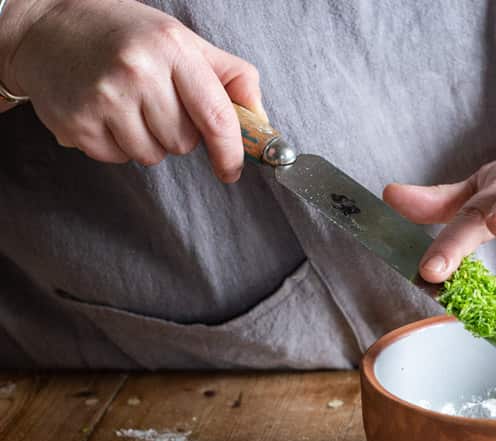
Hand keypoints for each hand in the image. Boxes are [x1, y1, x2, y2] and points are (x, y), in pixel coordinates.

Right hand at [1, 0, 264, 181]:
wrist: (46, 27)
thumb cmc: (124, 36)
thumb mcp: (181, 41)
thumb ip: (230, 78)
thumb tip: (262, 124)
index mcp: (172, 48)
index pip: (216, 118)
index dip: (230, 152)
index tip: (232, 170)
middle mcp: (139, 71)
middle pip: (183, 143)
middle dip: (176, 132)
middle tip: (152, 101)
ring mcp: (106, 98)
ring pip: (153, 156)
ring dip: (147, 140)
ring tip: (126, 105)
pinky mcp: (79, 123)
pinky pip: (120, 159)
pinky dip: (117, 145)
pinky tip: (104, 112)